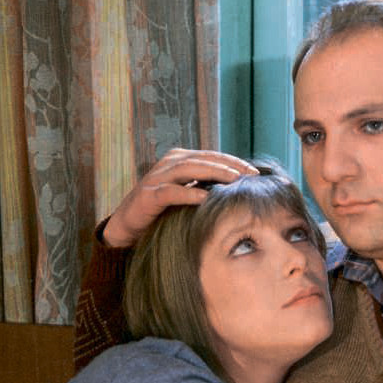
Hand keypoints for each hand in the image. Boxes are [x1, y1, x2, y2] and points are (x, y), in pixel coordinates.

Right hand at [102, 149, 257, 246]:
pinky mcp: (149, 195)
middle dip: (230, 166)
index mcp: (179, 159)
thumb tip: (237, 189)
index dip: (234, 162)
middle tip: (251, 175)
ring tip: (235, 181)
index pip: (212, 156)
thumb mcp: (186, 194)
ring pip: (191, 169)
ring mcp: (157, 177)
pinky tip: (207, 198)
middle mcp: (168, 163)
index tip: (255, 172)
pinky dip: (190, 193)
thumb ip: (204, 186)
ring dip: (215, 173)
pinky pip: (172, 192)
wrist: (126, 226)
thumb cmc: (161, 211)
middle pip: (204, 159)